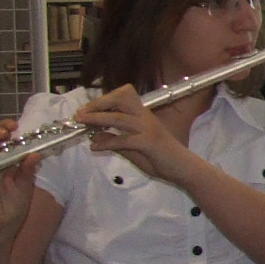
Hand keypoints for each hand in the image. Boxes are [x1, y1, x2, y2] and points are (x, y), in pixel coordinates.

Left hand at [72, 86, 190, 184]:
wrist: (183, 168)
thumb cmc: (161, 158)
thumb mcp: (133, 148)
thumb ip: (115, 141)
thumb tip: (94, 136)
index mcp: (143, 115)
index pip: (123, 96)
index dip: (103, 99)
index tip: (87, 109)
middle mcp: (145, 117)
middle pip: (120, 98)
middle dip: (98, 103)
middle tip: (81, 113)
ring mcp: (147, 129)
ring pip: (118, 118)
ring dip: (97, 119)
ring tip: (82, 123)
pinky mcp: (148, 142)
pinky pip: (123, 140)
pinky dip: (106, 143)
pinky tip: (96, 148)